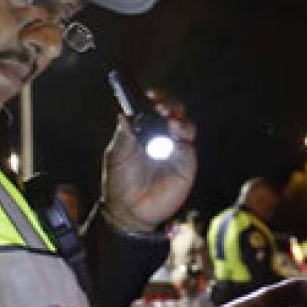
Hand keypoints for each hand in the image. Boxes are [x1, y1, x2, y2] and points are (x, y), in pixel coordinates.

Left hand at [100, 90, 195, 231]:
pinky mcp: (185, 164)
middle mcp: (161, 137)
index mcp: (144, 131)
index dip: (155, 99)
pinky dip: (184, 138)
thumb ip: (123, 135)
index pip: (154, 109)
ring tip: (170, 120)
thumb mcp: (116, 155)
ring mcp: (175, 149)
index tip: (151, 95)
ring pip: (185, 126)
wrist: (129, 211)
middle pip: (173, 113)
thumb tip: (123, 114)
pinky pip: (189, 147)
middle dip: (170, 105)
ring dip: (179, 120)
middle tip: (162, 106)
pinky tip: (175, 135)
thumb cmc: (120, 183)